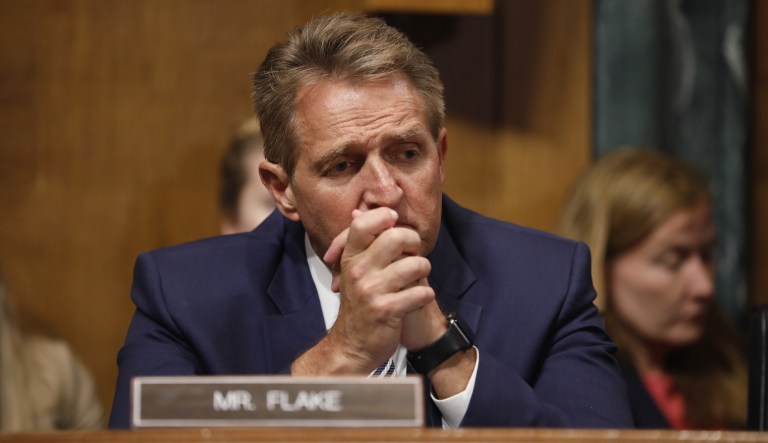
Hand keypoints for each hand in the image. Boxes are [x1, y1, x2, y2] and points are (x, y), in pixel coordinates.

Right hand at [322, 207, 434, 370]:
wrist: (351, 346)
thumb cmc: (359, 304)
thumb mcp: (353, 271)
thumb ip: (361, 242)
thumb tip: (359, 211)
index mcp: (350, 258)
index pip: (362, 224)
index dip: (383, 216)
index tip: (394, 221)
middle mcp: (358, 271)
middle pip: (395, 238)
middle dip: (414, 243)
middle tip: (414, 253)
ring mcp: (372, 291)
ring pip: (415, 264)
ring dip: (424, 270)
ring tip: (418, 278)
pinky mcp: (387, 310)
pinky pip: (421, 292)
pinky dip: (426, 295)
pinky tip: (418, 298)